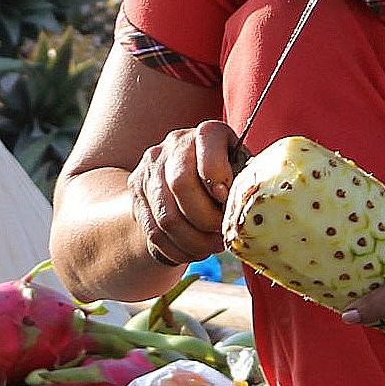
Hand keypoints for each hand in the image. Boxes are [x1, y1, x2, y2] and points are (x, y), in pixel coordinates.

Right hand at [126, 120, 238, 269]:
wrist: (182, 176)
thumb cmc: (226, 178)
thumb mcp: (241, 172)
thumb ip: (244, 184)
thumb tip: (248, 212)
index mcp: (207, 134)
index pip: (209, 155)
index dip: (221, 184)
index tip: (230, 205)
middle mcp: (174, 144)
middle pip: (181, 185)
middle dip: (206, 220)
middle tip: (222, 235)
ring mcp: (151, 167)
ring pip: (166, 216)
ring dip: (193, 241)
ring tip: (210, 247)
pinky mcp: (136, 190)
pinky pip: (154, 231)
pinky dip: (177, 250)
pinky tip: (193, 251)